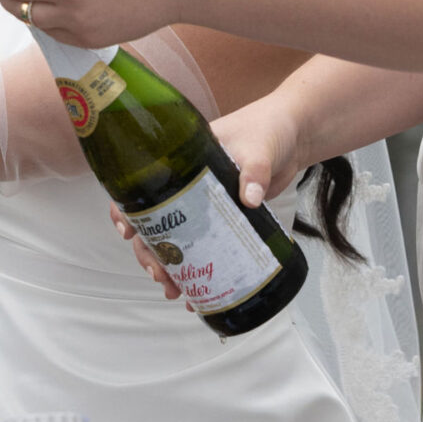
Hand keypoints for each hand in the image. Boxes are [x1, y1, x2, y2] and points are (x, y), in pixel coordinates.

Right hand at [103, 87, 310, 312]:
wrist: (295, 134)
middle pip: (155, 222)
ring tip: (174, 290)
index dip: (128, 209)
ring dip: (170, 266)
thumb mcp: (258, 148)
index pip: (143, 184)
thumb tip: (251, 198)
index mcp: (183, 161)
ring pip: (176, 239)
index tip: (128, 232)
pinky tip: (198, 292)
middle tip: (159, 274)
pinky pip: (204, 245)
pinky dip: (200, 268)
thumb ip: (255, 170)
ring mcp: (204, 205)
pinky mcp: (224, 219)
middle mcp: (186, 185)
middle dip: (151, 252)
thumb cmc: (268, 129)